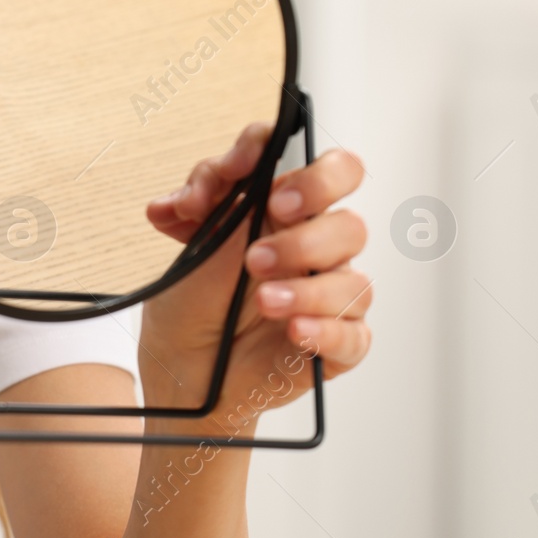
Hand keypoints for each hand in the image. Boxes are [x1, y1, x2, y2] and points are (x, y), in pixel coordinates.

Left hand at [136, 122, 370, 430]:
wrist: (184, 366)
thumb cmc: (196, 298)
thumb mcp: (190, 242)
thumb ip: (199, 202)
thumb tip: (191, 193)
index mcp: (291, 215)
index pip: (328, 170)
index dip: (308, 172)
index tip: (262, 185)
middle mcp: (316, 251)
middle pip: (350, 223)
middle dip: (304, 236)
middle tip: (257, 254)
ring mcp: (328, 297)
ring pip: (353, 282)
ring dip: (306, 289)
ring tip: (262, 300)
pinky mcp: (335, 345)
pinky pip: (353, 336)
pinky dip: (323, 331)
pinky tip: (294, 330)